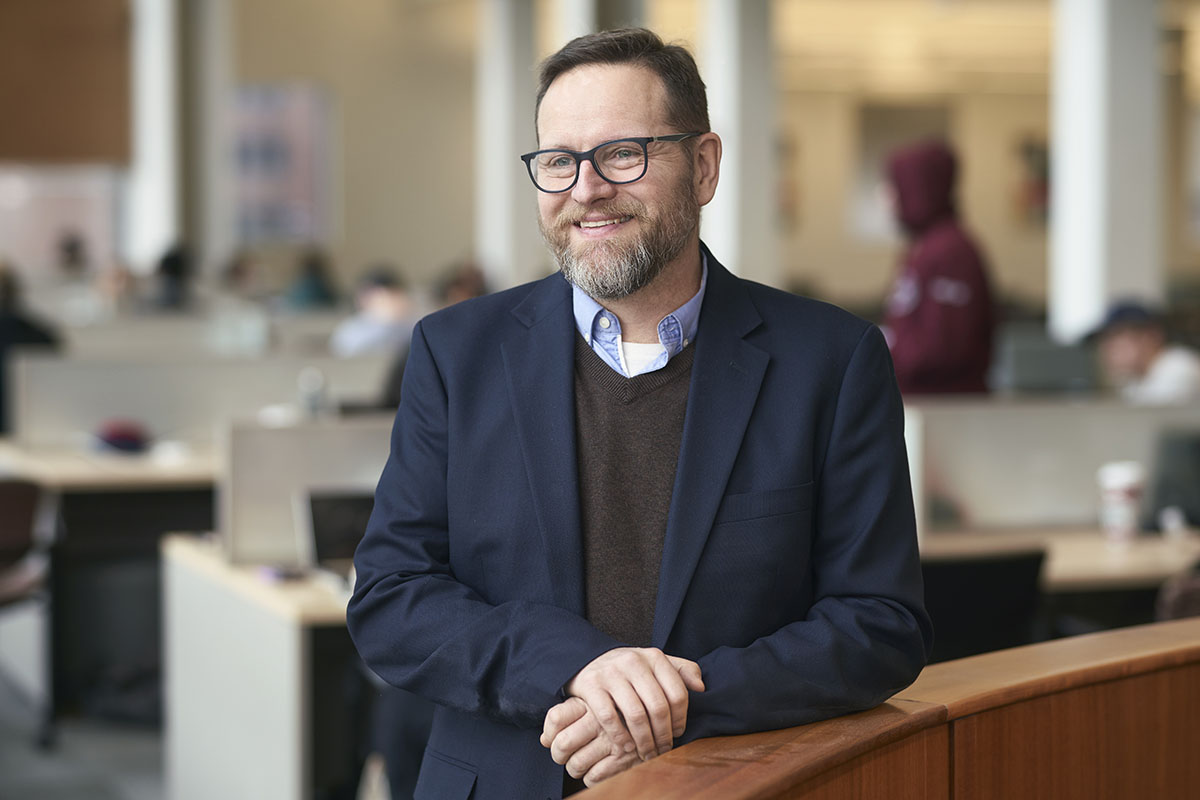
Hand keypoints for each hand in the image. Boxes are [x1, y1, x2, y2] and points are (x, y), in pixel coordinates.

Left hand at [541, 696, 638, 785]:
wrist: (659, 714)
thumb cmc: (619, 711)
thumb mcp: (594, 705)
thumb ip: (568, 717)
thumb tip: (544, 739)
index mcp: (590, 700)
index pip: (556, 717)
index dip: (549, 733)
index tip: (552, 738)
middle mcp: (600, 718)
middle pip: (562, 743)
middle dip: (558, 755)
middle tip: (562, 756)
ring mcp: (613, 739)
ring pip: (576, 764)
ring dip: (574, 768)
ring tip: (581, 762)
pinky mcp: (624, 758)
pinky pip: (594, 777)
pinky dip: (592, 777)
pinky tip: (598, 767)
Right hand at [562, 647, 704, 760]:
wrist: (588, 659)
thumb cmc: (630, 669)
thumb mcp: (655, 664)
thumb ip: (681, 671)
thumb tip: (701, 687)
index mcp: (654, 657)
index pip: (677, 693)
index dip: (680, 719)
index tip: (677, 733)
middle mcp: (633, 661)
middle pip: (658, 707)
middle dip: (663, 735)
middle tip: (663, 750)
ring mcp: (611, 673)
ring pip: (636, 715)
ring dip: (644, 741)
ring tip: (647, 753)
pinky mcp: (591, 685)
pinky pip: (609, 718)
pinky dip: (621, 737)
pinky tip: (626, 746)